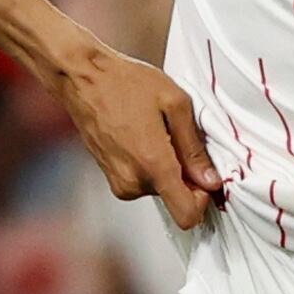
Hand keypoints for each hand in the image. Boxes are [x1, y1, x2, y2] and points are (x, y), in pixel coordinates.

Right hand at [53, 42, 225, 229]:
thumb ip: (194, 148)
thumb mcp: (175, 104)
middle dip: (183, 173)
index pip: (186, 215)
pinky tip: (142, 135)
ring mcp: (119, 182)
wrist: (83, 78)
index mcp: (153, 165)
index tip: (204, 178)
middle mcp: (133, 181)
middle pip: (174, 197)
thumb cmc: (125, 83)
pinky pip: (141, 180)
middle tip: (176, 137)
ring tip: (156, 131)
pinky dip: (149, 164)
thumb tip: (210, 179)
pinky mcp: (111, 177)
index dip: (202, 201)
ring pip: (158, 188)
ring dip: (165, 166)